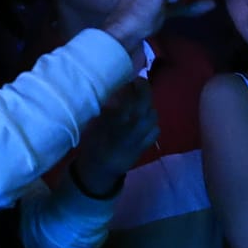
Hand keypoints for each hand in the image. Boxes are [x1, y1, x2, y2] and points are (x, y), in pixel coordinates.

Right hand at [73, 79, 158, 194]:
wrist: (101, 170)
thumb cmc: (93, 144)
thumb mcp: (94, 123)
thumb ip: (108, 107)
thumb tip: (117, 90)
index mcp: (120, 122)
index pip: (134, 99)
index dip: (136, 86)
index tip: (131, 77)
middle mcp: (135, 129)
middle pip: (147, 106)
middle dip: (144, 92)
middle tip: (136, 83)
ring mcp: (143, 138)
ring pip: (153, 116)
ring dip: (148, 105)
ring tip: (139, 99)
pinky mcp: (147, 145)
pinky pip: (155, 128)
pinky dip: (151, 120)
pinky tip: (143, 117)